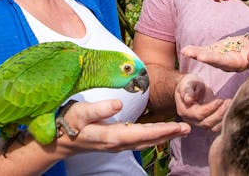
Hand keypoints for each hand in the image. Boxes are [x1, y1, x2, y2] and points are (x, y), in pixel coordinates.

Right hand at [57, 99, 190, 152]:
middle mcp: (117, 143)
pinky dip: (154, 136)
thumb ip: (99, 108)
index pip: (141, 133)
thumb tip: (119, 104)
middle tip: (188, 128)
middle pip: (147, 139)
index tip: (177, 127)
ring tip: (181, 130)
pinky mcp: (117, 142)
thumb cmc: (69, 122)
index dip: (160, 131)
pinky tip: (163, 132)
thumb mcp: (81, 112)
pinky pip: (139, 140)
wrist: (60, 140)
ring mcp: (118, 144)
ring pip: (145, 141)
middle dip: (168, 134)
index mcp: (111, 136)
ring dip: (164, 136)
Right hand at [174, 73, 228, 131]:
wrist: (191, 88)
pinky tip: (231, 109)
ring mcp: (200, 123)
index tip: (220, 100)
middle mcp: (191, 120)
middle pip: (207, 123)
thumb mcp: (186, 83)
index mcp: (184, 110)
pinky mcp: (208, 122)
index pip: (199, 114)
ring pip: (213, 127)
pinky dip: (225, 120)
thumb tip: (188, 99)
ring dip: (224, 117)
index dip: (211, 108)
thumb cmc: (189, 84)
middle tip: (229, 101)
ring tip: (231, 104)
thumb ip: (187, 91)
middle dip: (220, 113)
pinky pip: (217, 126)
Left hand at [181, 33, 248, 71]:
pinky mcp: (220, 51)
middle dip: (201, 56)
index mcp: (238, 64)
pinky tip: (186, 49)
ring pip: (208, 55)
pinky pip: (207, 50)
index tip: (202, 56)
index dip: (213, 59)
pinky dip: (197, 49)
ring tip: (184, 51)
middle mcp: (228, 63)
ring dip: (196, 53)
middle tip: (189, 53)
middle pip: (213, 60)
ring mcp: (223, 57)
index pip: (224, 62)